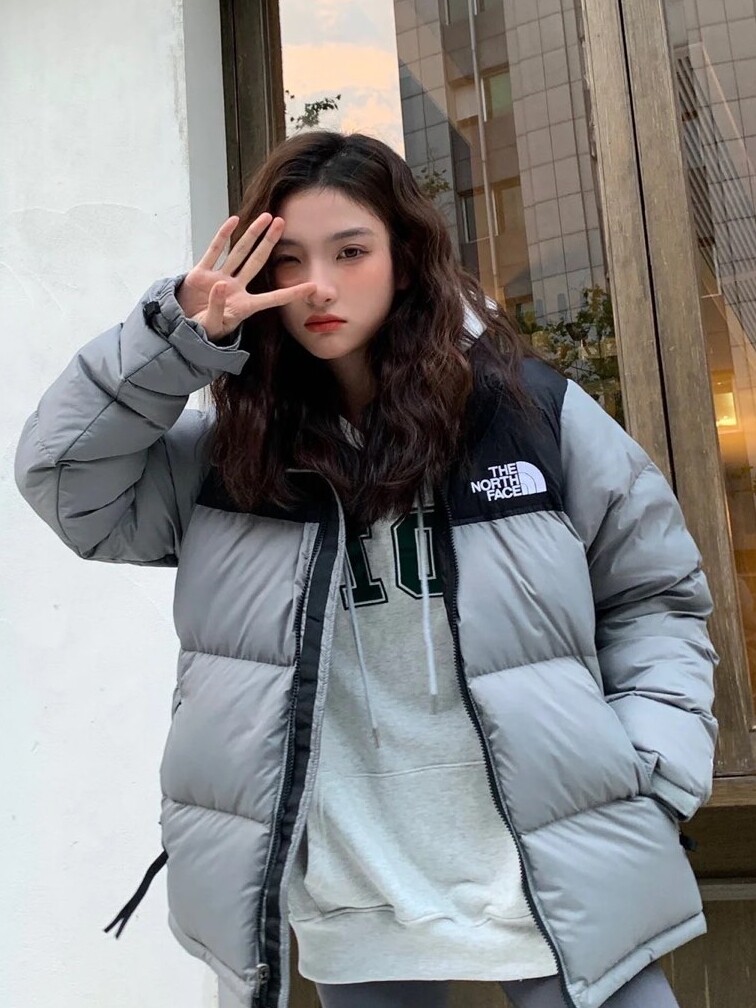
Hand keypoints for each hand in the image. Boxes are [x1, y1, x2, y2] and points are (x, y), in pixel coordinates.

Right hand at [176, 213, 315, 340]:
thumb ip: (218, 307)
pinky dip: (223, 236)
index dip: (292, 293)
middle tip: (283, 224)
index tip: (312, 287)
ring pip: (239, 252)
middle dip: (270, 243)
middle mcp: (235, 288)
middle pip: (256, 262)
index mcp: (244, 306)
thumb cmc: (202, 332)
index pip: (273, 298)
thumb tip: (220, 284)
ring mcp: (219, 278)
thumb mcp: (212, 326)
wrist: (181, 330)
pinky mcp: (201, 273)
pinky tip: (234, 221)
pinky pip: (214, 251)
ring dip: (252, 234)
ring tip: (266, 217)